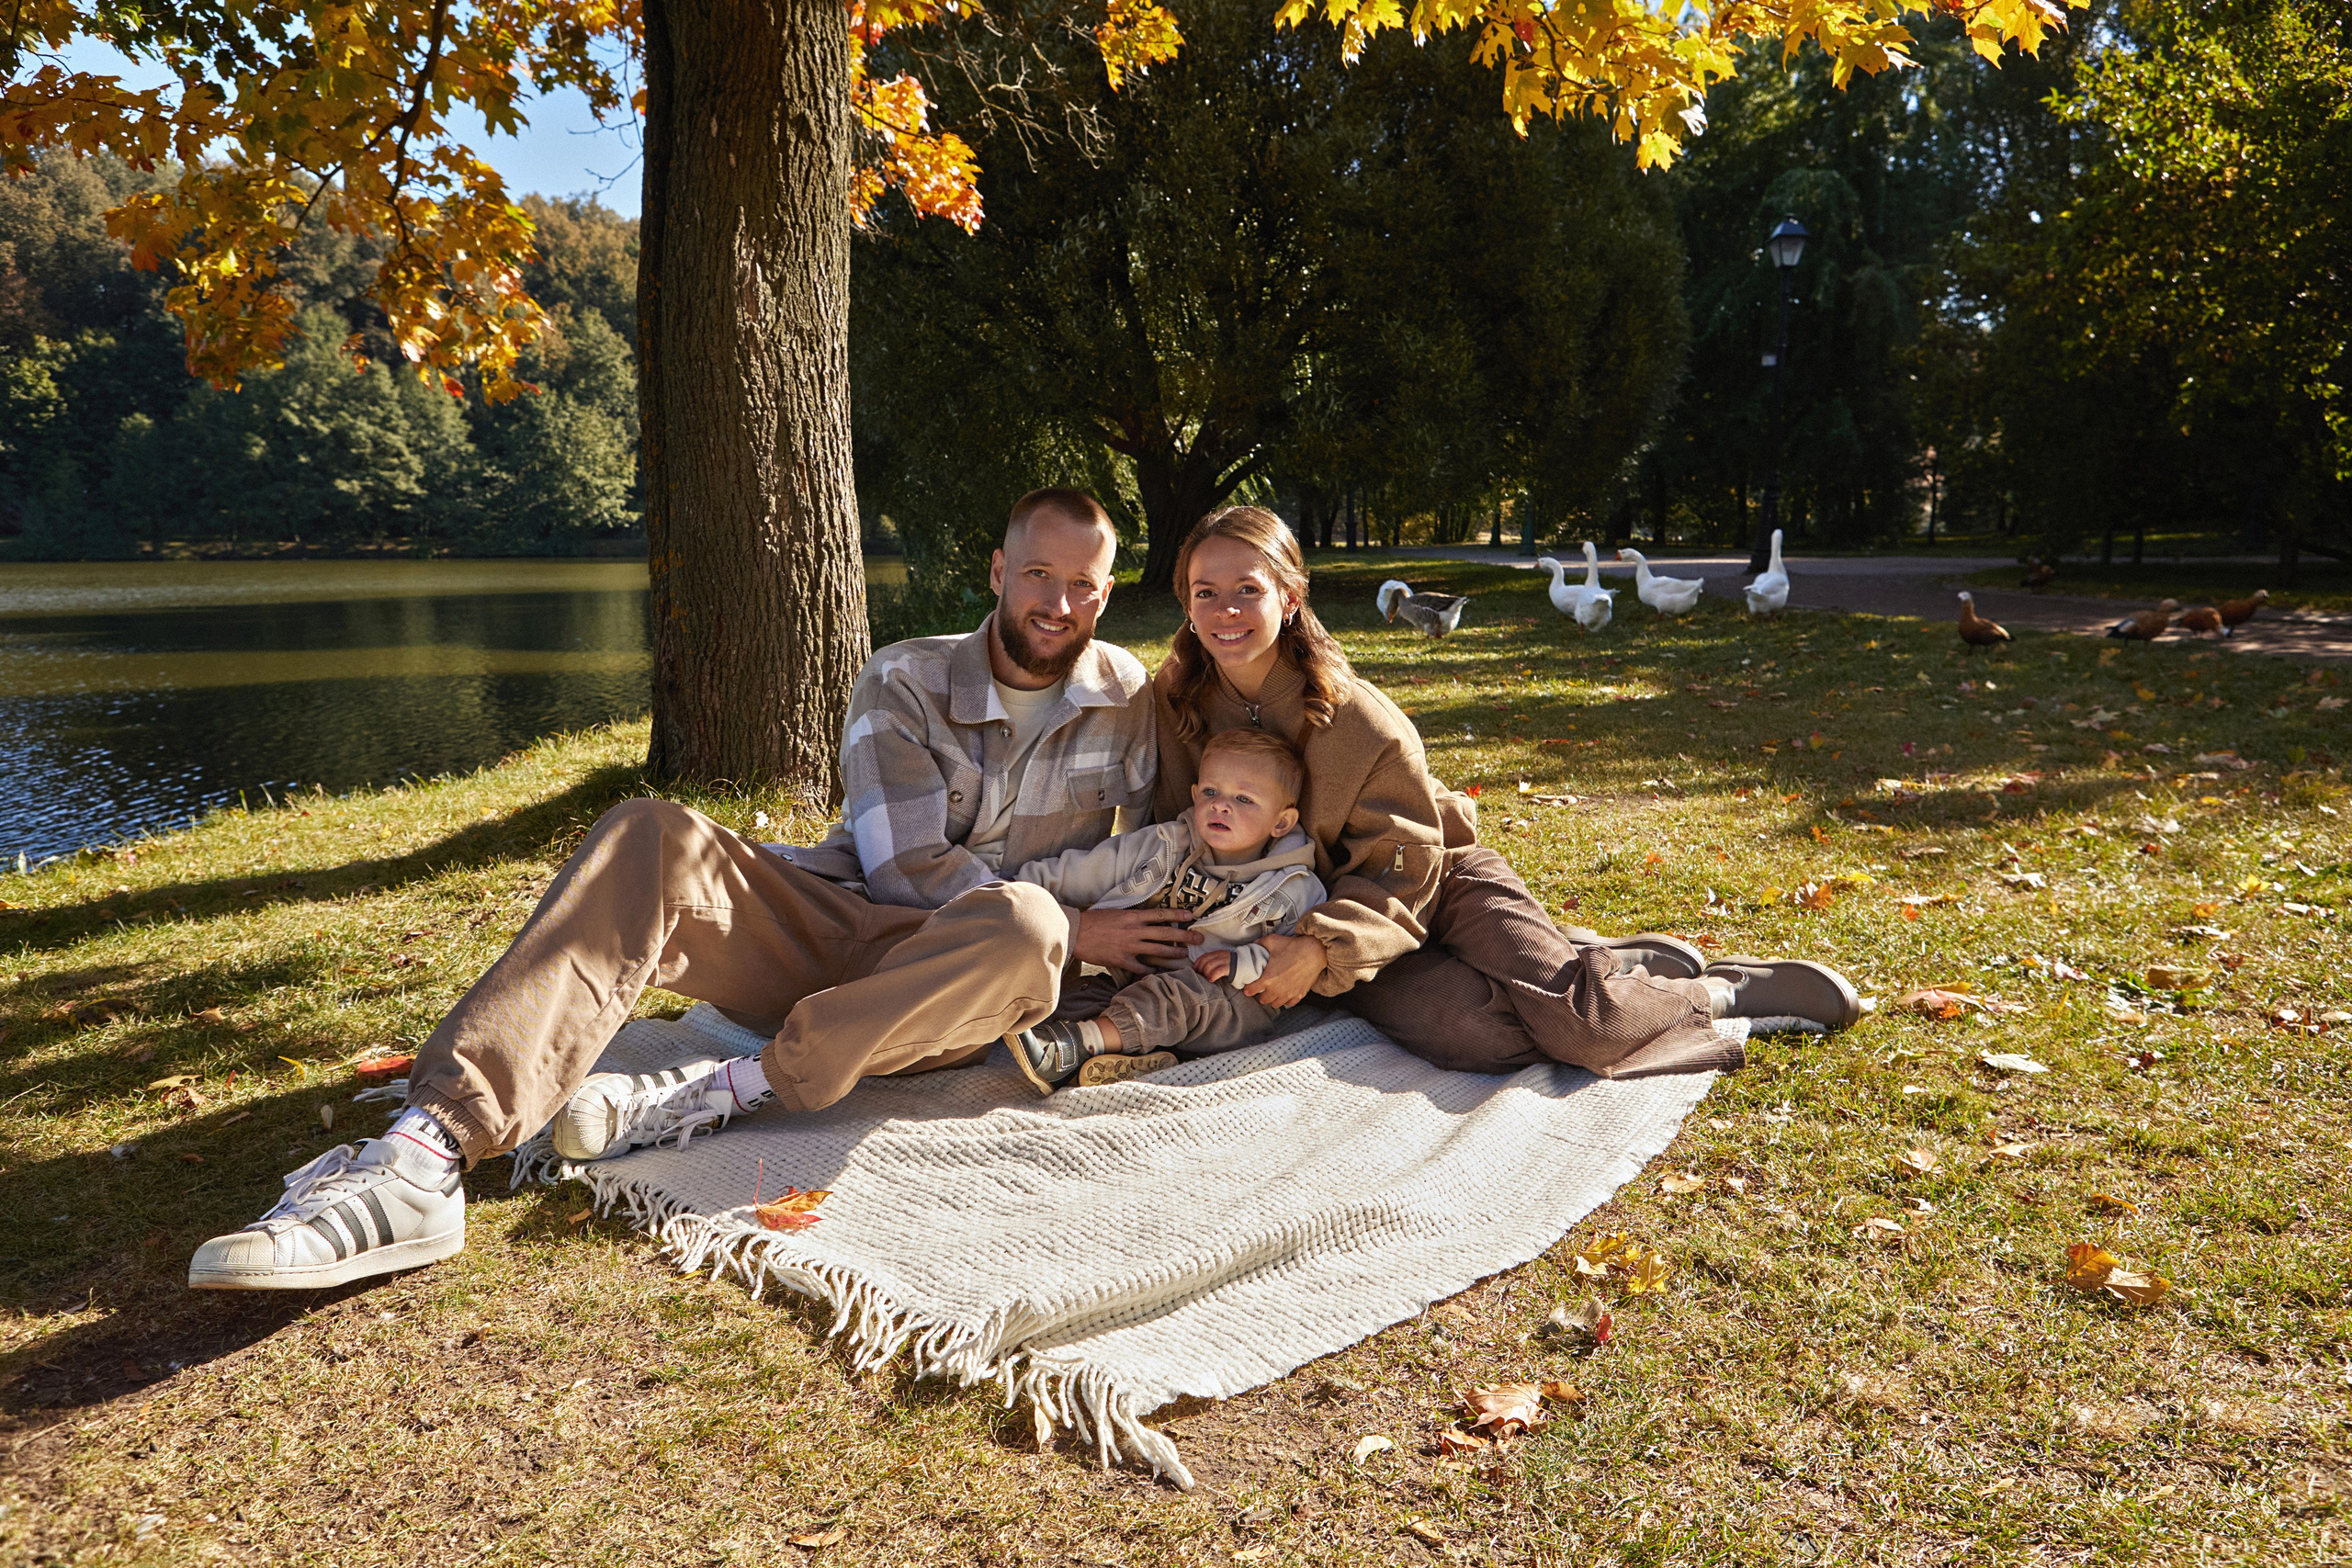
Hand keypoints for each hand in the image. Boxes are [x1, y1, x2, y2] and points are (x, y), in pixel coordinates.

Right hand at [1073, 906, 1201, 971]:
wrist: (1076, 932)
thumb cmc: (1093, 920)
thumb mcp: (1115, 912)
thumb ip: (1132, 917)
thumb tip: (1146, 919)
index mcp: (1133, 916)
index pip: (1161, 915)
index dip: (1178, 915)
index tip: (1191, 916)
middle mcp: (1134, 930)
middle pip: (1165, 934)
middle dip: (1184, 936)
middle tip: (1199, 938)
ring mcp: (1129, 946)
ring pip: (1157, 951)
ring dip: (1173, 953)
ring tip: (1185, 955)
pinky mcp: (1121, 960)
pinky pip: (1140, 968)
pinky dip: (1150, 971)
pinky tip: (1158, 973)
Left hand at [1192, 949, 1233, 983]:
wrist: (1249, 966)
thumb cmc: (1234, 967)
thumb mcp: (1223, 962)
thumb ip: (1214, 963)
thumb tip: (1201, 969)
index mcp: (1218, 953)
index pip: (1204, 956)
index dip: (1197, 963)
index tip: (1195, 971)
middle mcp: (1221, 955)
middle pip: (1205, 961)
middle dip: (1200, 969)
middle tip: (1200, 977)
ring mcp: (1226, 961)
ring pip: (1209, 965)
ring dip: (1205, 973)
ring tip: (1207, 979)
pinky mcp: (1230, 968)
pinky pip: (1218, 971)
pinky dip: (1212, 975)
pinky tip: (1212, 980)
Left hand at [1241, 932, 1326, 1009]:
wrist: (1314, 952)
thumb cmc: (1293, 947)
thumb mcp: (1272, 941)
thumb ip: (1259, 944)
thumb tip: (1252, 944)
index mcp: (1268, 978)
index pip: (1251, 990)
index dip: (1247, 989)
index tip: (1248, 987)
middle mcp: (1277, 989)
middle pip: (1263, 1000)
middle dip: (1260, 994)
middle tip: (1261, 989)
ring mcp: (1288, 994)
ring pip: (1275, 1004)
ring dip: (1272, 999)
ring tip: (1272, 992)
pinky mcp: (1299, 995)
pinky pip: (1288, 1004)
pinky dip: (1285, 1000)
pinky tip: (1285, 994)